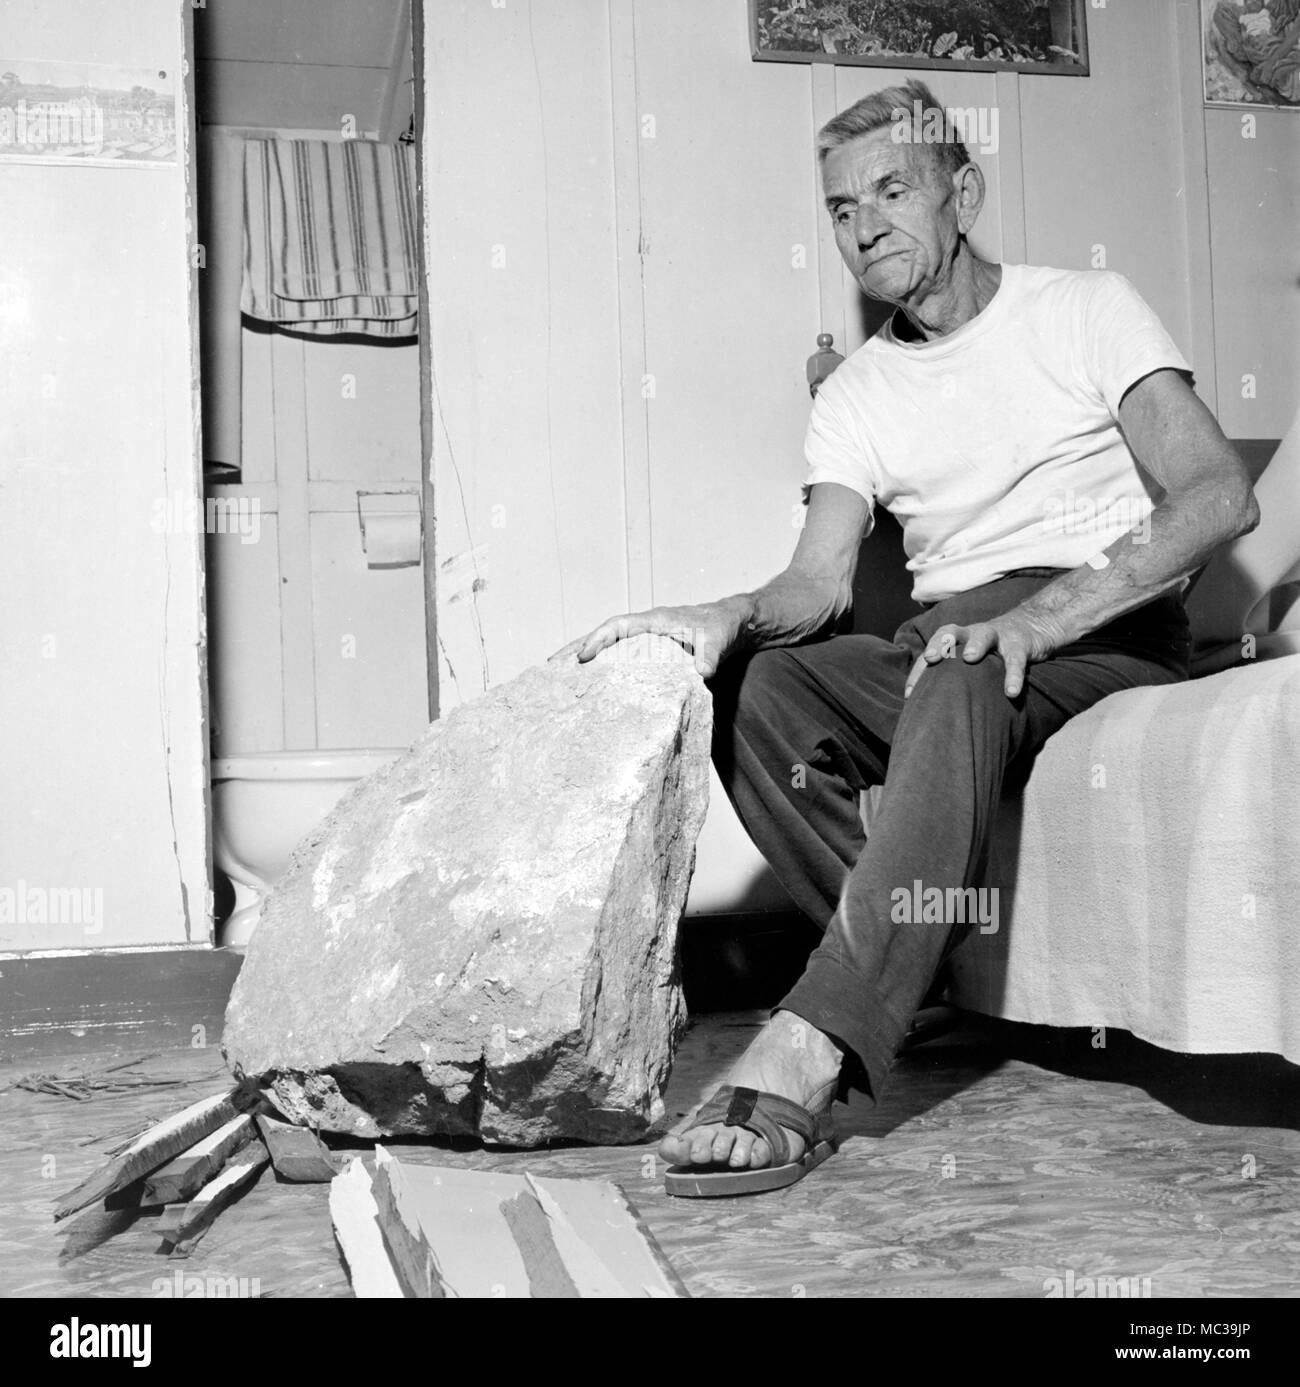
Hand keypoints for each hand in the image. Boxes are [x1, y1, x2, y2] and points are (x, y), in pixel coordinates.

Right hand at [548, 598, 750, 677]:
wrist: (735, 623)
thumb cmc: (724, 626)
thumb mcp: (719, 638)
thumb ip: (711, 653)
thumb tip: (702, 672)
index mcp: (655, 620)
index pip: (618, 626)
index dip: (598, 639)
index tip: (581, 657)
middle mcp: (645, 628)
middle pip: (602, 635)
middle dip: (575, 647)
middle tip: (549, 666)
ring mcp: (645, 640)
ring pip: (606, 647)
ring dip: (582, 658)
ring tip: (557, 678)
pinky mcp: (649, 654)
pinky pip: (618, 658)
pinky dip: (600, 668)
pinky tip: (589, 687)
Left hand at [903, 609, 1059, 699]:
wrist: (1033, 626)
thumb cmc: (993, 651)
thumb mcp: (972, 659)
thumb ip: (955, 678)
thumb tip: (934, 712)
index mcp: (957, 640)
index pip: (932, 651)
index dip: (920, 669)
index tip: (910, 694)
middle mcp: (972, 634)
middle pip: (951, 631)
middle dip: (940, 643)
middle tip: (931, 658)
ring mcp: (997, 636)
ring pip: (984, 635)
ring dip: (976, 644)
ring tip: (971, 658)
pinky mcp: (1020, 644)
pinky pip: (1016, 660)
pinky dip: (1014, 675)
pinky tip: (1011, 692)